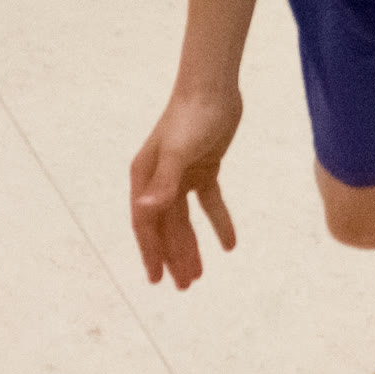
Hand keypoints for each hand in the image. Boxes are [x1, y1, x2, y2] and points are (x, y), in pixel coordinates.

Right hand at [129, 89, 241, 289]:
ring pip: (185, 219)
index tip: (156, 279)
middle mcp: (159, 179)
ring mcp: (182, 174)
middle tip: (184, 286)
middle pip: (165, 226)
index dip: (150, 252)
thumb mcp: (178, 152)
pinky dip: (218, 221)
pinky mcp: (204, 167)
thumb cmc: (191, 116)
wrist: (214, 87)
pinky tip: (229, 244)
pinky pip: (209, 201)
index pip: (145, 223)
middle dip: (173, 256)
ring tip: (199, 274)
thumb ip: (164, 183)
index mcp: (145, 177)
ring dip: (192, 244)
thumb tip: (144, 209)